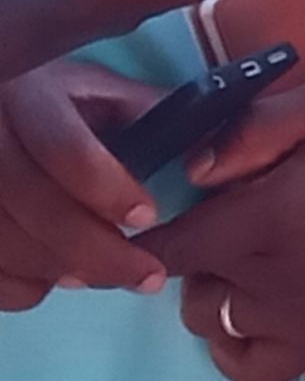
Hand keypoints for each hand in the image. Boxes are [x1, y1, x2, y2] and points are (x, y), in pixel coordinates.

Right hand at [0, 59, 167, 308]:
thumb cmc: (60, 104)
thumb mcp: (102, 93)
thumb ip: (149, 112)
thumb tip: (208, 147)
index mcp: (30, 96)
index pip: (63, 149)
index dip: (107, 188)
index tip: (149, 217)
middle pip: (32, 207)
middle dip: (94, 250)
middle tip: (147, 275)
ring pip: (5, 244)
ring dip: (61, 270)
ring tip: (105, 275)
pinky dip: (24, 286)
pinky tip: (56, 274)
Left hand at [139, 77, 304, 380]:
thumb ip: (254, 126)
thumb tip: (191, 168)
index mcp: (266, 220)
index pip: (168, 241)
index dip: (154, 222)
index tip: (170, 201)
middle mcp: (270, 281)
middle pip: (185, 279)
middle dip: (194, 244)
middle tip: (232, 209)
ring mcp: (295, 320)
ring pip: (208, 321)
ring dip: (213, 287)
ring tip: (248, 253)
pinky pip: (249, 370)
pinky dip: (232, 349)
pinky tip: (250, 312)